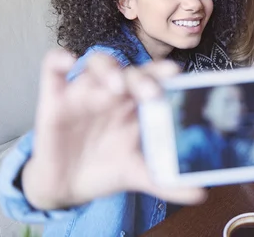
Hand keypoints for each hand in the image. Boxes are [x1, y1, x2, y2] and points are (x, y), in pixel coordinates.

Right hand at [22, 49, 206, 209]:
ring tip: (116, 86)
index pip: (154, 79)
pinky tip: (67, 62)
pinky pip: (52, 68)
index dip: (164, 73)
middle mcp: (114, 92)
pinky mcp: (54, 98)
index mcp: (137, 104)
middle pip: (130, 70)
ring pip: (96, 63)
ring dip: (108, 69)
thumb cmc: (107, 167)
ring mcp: (85, 92)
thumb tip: (200, 193)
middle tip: (151, 93)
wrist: (69, 186)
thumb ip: (166, 181)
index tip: (177, 74)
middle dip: (142, 77)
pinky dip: (59, 60)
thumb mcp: (137, 174)